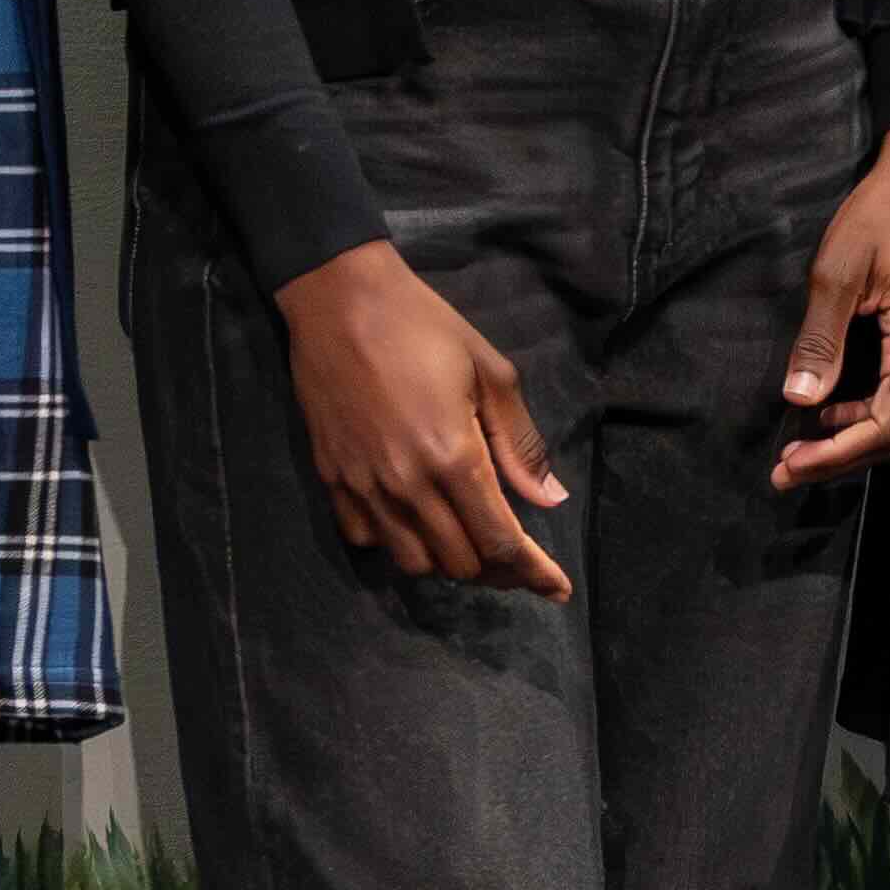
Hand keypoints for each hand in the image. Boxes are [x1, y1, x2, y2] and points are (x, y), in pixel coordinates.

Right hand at [275, 236, 569, 594]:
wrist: (338, 300)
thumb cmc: (424, 326)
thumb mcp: (491, 373)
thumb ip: (520, 444)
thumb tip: (549, 500)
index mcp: (454, 457)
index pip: (499, 542)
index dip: (533, 573)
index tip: (557, 589)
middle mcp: (407, 484)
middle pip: (459, 563)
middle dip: (496, 568)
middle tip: (517, 553)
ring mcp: (363, 486)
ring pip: (413, 562)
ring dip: (448, 559)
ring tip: (468, 537)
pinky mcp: (332, 479)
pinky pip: (367, 539)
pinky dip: (397, 542)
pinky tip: (416, 519)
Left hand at [774, 123, 889, 486]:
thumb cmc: (886, 210)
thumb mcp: (840, 271)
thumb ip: (821, 340)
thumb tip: (799, 399)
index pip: (882, 428)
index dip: (833, 456)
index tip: (787, 466)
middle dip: (839, 459)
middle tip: (786, 469)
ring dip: (852, 439)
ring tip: (803, 444)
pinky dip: (867, 413)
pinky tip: (831, 407)